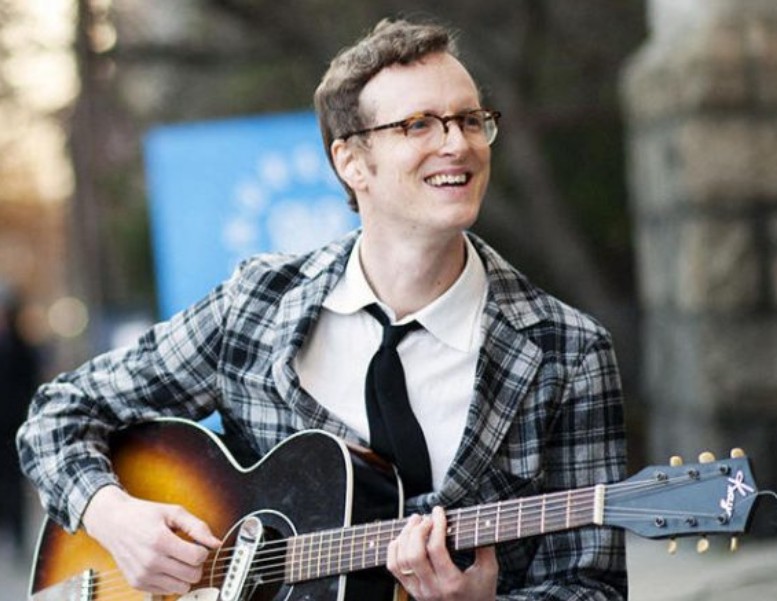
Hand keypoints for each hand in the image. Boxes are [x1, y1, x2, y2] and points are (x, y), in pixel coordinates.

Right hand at [82, 485, 221, 594]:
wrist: (113, 522)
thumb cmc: (144, 515)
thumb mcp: (174, 512)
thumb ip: (198, 527)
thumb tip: (216, 543)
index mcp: (160, 541)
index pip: (197, 557)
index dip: (203, 550)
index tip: (196, 544)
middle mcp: (150, 561)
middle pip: (192, 575)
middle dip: (197, 564)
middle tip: (189, 552)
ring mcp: (143, 575)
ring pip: (182, 588)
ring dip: (185, 575)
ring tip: (178, 559)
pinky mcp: (137, 584)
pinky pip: (167, 591)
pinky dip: (172, 580)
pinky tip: (166, 565)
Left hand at [387, 506, 498, 600]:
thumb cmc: (481, 594)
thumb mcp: (489, 572)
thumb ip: (485, 547)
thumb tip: (481, 521)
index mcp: (452, 584)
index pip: (436, 549)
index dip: (436, 525)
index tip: (439, 511)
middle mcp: (432, 589)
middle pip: (414, 554)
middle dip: (417, 530)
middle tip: (425, 517)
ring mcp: (419, 592)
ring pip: (400, 560)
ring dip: (405, 536)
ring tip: (415, 522)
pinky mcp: (412, 591)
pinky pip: (394, 568)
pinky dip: (394, 549)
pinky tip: (404, 537)